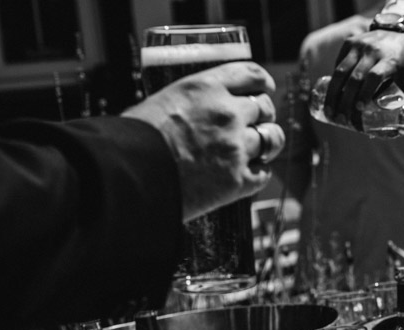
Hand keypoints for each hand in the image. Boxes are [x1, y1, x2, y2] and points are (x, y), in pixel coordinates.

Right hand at [123, 61, 284, 221]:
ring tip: (262, 149)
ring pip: (272, 139)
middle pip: (265, 107)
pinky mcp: (239, 180)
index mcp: (206, 88)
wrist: (131, 174)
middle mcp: (227, 113)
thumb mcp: (161, 102)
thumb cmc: (134, 140)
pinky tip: (249, 173)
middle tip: (258, 123)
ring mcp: (236, 147)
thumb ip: (189, 104)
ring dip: (269, 142)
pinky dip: (259, 173)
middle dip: (264, 114)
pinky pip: (264, 173)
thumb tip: (194, 113)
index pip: (250, 74)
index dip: (262, 82)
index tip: (265, 87)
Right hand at [322, 30, 403, 125]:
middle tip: (341, 119)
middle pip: (354, 78)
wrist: (397, 32)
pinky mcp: (349, 43)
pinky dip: (334, 81)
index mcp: (390, 60)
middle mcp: (373, 51)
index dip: (365, 93)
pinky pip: (339, 64)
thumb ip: (394, 96)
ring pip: (341, 71)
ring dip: (333, 93)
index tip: (359, 109)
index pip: (374, 77)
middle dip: (346, 101)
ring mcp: (359, 45)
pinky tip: (332, 96)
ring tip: (330, 111)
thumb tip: (382, 121)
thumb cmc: (402, 61)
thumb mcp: (403, 77)